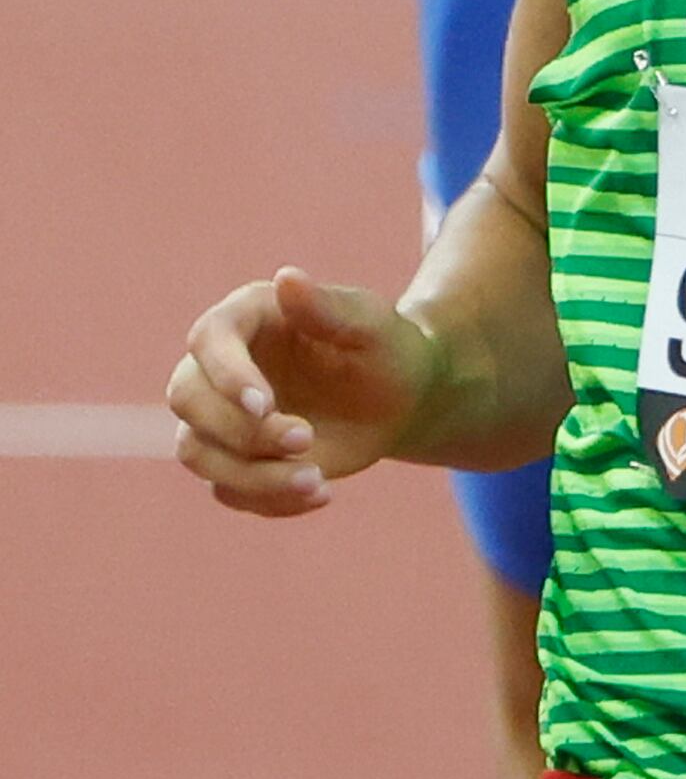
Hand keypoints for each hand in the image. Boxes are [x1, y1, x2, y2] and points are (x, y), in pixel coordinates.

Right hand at [170, 268, 445, 516]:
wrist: (403, 398)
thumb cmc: (387, 348)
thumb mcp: (372, 325)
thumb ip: (328, 307)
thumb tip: (287, 278)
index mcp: (246, 318)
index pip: (209, 340)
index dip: (227, 374)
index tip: (264, 405)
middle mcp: (219, 367)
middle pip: (189, 400)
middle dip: (242, 430)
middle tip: (307, 440)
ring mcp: (220, 417)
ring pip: (198, 453)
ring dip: (252, 475)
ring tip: (318, 481)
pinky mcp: (235, 460)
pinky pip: (226, 490)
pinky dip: (268, 500)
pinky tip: (322, 494)